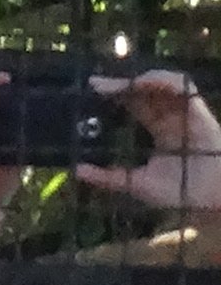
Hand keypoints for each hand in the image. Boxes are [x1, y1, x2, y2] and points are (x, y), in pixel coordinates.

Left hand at [72, 69, 220, 221]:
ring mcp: (188, 115)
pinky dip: (167, 82)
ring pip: (166, 84)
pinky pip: (187, 90)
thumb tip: (76, 170)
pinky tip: (146, 83)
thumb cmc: (181, 194)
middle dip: (122, 84)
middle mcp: (174, 118)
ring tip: (118, 84)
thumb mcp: (138, 185)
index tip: (92, 90)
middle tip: (97, 84)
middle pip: (146, 91)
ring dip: (142, 79)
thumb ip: (110, 177)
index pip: (135, 104)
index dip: (116, 95)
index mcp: (160, 130)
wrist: (211, 204)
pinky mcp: (202, 115)